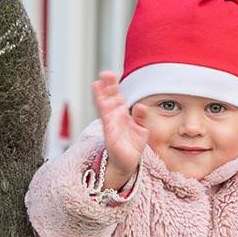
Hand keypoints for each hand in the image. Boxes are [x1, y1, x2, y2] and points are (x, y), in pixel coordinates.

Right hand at [92, 71, 147, 189]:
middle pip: (108, 98)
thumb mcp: (141, 129)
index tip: (111, 74)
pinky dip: (105, 114)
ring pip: (104, 108)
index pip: (116, 96)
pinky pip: (107, 123)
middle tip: (104, 73)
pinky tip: (103, 105)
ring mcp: (110, 126)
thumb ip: (141, 117)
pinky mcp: (110, 136)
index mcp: (121, 114)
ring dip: (100, 97)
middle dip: (106, 87)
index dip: (113, 86)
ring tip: (96, 84)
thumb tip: (141, 105)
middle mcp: (114, 117)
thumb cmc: (132, 145)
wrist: (128, 163)